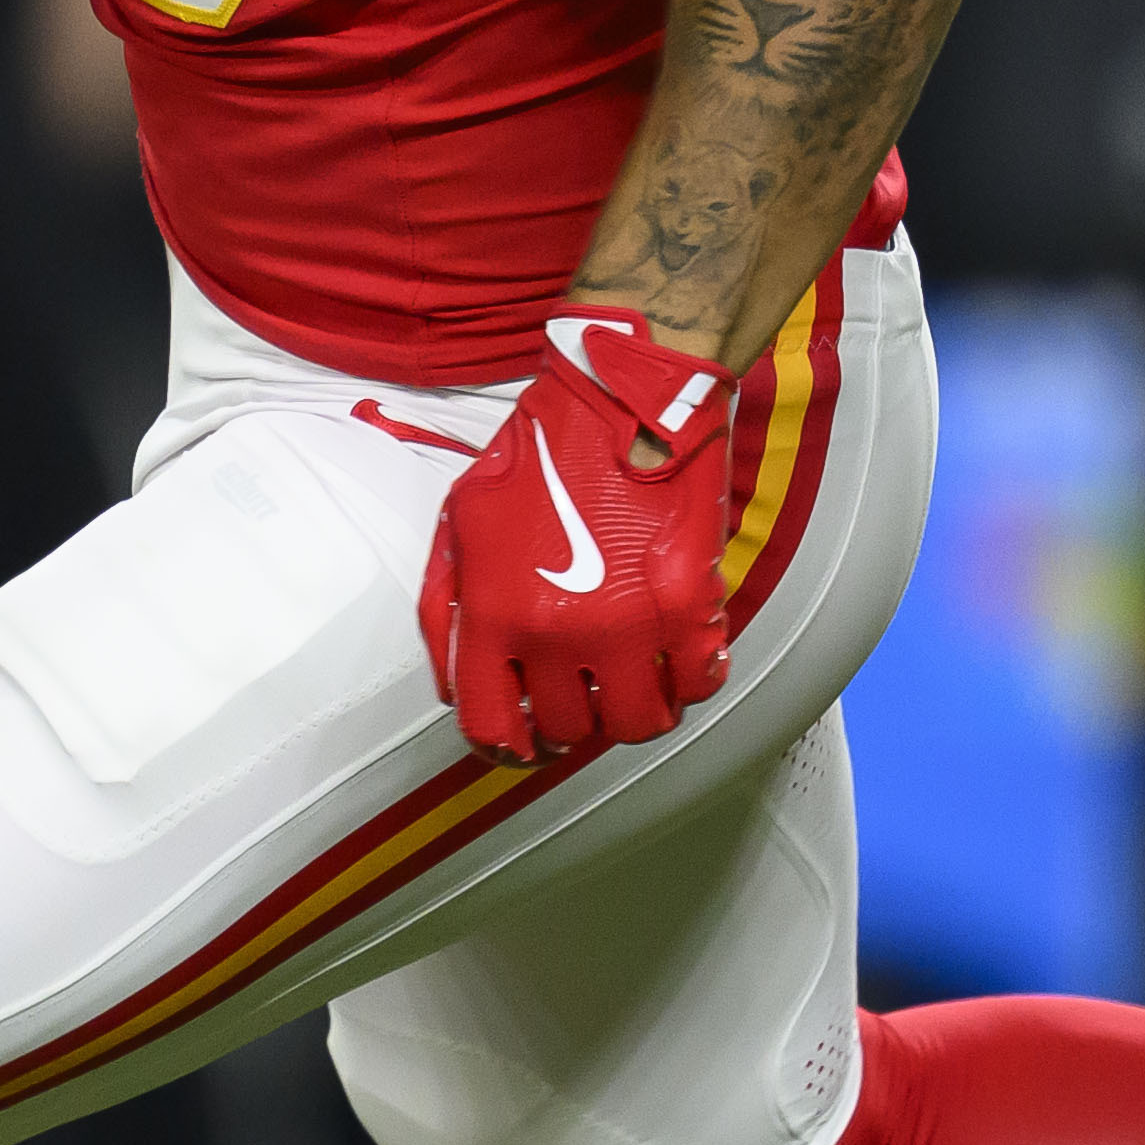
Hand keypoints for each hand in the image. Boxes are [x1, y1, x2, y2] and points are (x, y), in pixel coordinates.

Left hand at [414, 305, 742, 769]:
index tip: (527, 744)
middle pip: (569, 731)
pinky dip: (694, 681)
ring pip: (639, 724)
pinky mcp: (689, 606)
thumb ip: (445, 607)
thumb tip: (452, 683)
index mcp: (492, 614)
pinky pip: (700, 685)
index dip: (509, 749)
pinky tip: (685, 657)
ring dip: (638, 711)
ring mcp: (627, 624)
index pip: (491, 730)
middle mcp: (555, 631)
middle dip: (575, 720)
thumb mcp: (460, 521)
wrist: (623, 395)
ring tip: (638, 679)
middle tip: (588, 692)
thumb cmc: (541, 454)